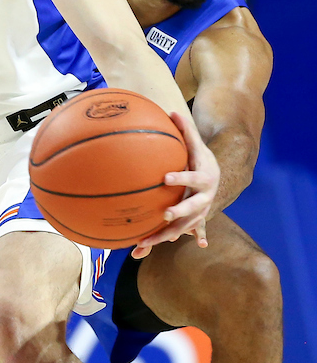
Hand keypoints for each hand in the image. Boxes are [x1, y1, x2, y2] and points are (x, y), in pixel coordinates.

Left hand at [132, 111, 218, 258]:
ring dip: (166, 235)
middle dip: (180, 212)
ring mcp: (200, 212)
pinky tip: (147, 253)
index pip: (193, 178)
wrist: (217, 176)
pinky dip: (165, 241)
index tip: (165, 178)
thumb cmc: (200, 158)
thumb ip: (185, 130)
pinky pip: (180, 233)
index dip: (181, 178)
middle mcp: (204, 197)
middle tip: (165, 215)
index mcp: (204, 178)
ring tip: (146, 243)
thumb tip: (171, 110)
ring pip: (184, 226)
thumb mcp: (196, 144)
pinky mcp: (192, 221)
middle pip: (193, 207)